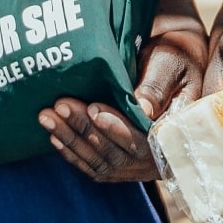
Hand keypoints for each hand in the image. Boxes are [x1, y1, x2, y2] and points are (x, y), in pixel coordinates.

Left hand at [39, 15, 207, 182]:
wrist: (173, 64)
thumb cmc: (175, 58)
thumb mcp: (171, 64)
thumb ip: (157, 86)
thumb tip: (142, 109)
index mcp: (175, 134)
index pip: (145, 142)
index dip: (119, 130)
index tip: (95, 110)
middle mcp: (158, 157)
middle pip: (118, 155)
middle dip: (85, 130)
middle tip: (60, 106)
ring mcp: (138, 164)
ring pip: (101, 162)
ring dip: (71, 140)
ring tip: (47, 117)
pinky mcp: (121, 161)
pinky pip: (95, 164)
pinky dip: (72, 152)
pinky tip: (54, 134)